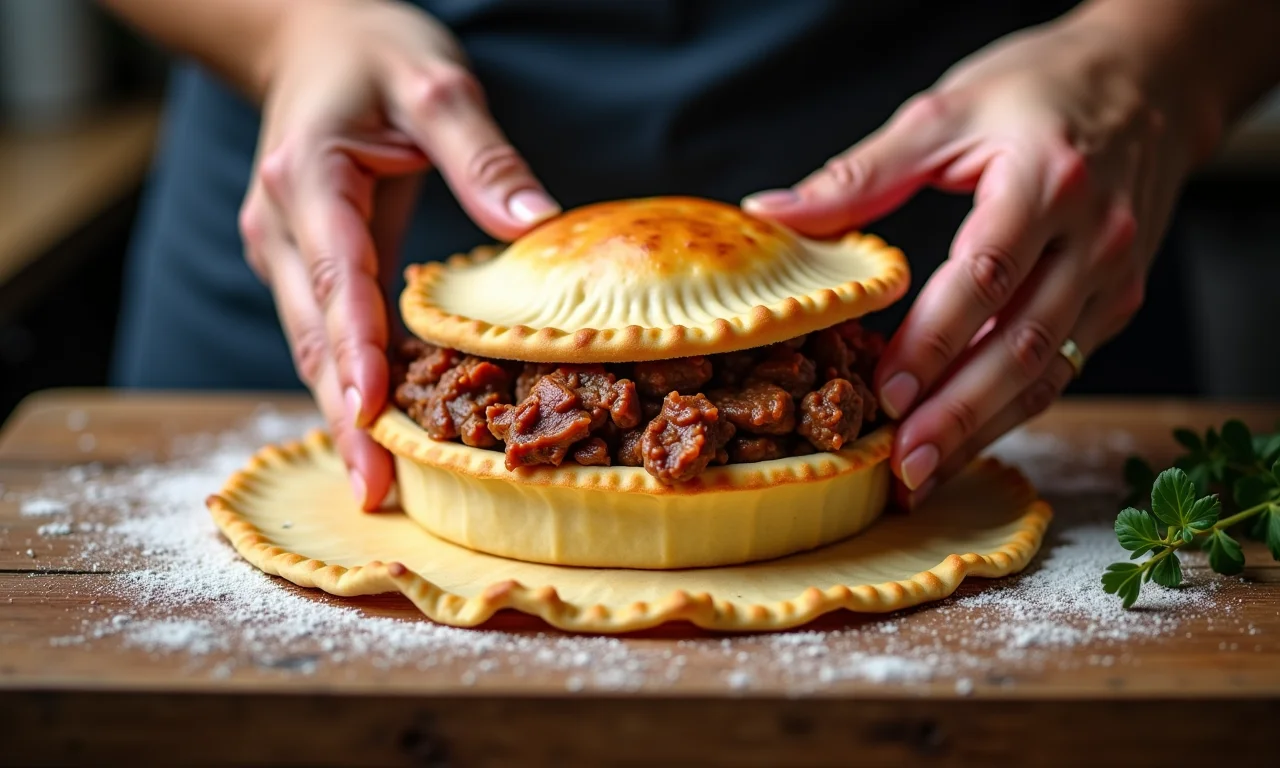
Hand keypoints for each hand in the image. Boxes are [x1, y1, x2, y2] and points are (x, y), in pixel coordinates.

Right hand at [238, 0, 558, 509]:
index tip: (372, 416)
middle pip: (313, 333)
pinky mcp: (299, 260)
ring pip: (310, 343)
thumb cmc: (374, 53)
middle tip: (376, 489)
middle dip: (342, 414)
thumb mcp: (435, 85)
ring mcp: (282, 246)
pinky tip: (379, 426)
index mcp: (308, 177)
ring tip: (377, 482)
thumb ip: (482, 156)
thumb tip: (535, 228)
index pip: (335, 276)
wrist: (310, 37)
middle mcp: (280, 222)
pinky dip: (348, 378)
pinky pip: (324, 329)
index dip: (354, 352)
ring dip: (341, 411)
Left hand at [743, 13, 1202, 505]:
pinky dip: (1011, 408)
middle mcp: (1092, 238)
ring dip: (984, 429)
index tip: (884, 392)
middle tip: (902, 463)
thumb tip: (770, 213)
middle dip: (959, 412)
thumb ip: (861, 173)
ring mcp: (1114, 275)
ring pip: (1048, 371)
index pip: (986, 276)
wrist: (1153, 78)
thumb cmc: (1041, 89)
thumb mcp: (947, 111)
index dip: (934, 341)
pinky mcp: (1118, 299)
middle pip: (1022, 343)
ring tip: (924, 475)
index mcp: (1046, 181)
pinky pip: (1064, 366)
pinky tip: (964, 438)